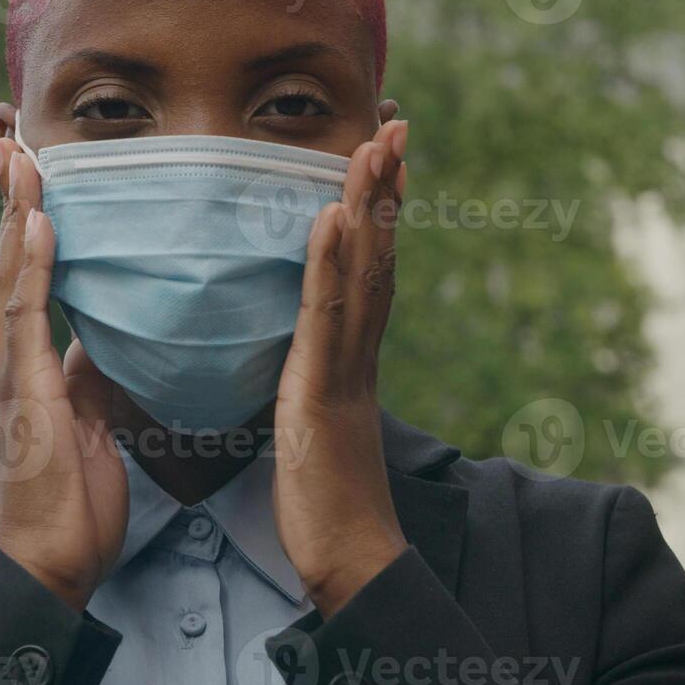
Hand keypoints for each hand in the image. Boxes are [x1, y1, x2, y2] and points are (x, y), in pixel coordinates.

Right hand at [0, 138, 128, 611]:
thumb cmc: (73, 500)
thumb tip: (105, 334)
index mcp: (31, 361)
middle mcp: (11, 357)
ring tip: (20, 154)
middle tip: (10, 131)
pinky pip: (23, 319)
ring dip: (14, 212)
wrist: (49, 563)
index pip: (30, 271)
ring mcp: (9, 373)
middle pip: (8, 258)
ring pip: (7, 275)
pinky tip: (35, 225)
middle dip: (11, 195)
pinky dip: (28, 267)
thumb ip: (90, 371)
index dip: (29, 215)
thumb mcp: (93, 420)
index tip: (34, 161)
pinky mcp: (19, 394)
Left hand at [273, 120, 410, 617]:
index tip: (382, 159)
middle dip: (385, 187)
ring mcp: (347, 367)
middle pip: (378, 254)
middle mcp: (359, 352)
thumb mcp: (308, 427)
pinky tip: (330, 216)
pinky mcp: (324, 392)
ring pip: (364, 271)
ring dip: (369, 203)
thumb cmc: (325, 502)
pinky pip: (327, 317)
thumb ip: (303, 385)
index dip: (376, 212)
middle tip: (395, 125)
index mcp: (350, 357)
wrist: (351, 559)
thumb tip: (289, 363)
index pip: (368, 269)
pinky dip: (332, 263)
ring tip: (374, 143)